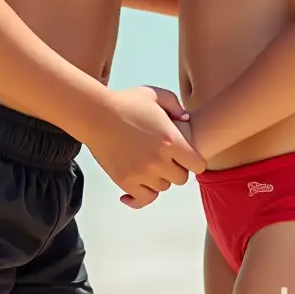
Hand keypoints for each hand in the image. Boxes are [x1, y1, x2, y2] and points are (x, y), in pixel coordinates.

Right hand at [84, 85, 205, 209]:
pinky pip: (143, 199)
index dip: (193, 160)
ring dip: (158, 178)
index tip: (185, 155)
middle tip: (164, 157)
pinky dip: (142, 195)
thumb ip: (175, 105)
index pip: (197, 165)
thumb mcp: (154, 95)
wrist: (96, 114)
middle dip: (176, 168)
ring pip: (162, 187)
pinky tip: (137, 185)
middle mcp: (159, 160)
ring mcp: (142, 173)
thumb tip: (186, 120)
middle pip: (180, 179)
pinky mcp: (126, 181)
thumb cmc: (126, 102)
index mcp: (171, 140)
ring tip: (148, 163)